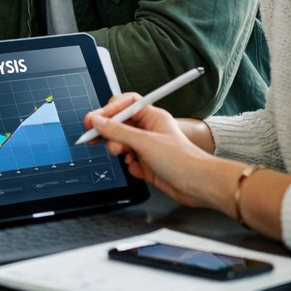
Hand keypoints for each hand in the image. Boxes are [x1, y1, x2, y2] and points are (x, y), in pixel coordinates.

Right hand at [82, 94, 227, 210]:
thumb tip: (97, 121)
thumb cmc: (182, 160)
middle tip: (93, 138)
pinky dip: (129, 165)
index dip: (107, 111)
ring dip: (118, 149)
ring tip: (123, 154)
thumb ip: (117, 131)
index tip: (92, 120)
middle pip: (119, 124)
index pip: (124, 105)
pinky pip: (128, 160)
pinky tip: (137, 168)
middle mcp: (149, 129)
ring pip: (121, 143)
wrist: (198, 185)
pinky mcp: (147, 164)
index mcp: (151, 116)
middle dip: (108, 132)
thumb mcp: (144, 142)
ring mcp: (148, 147)